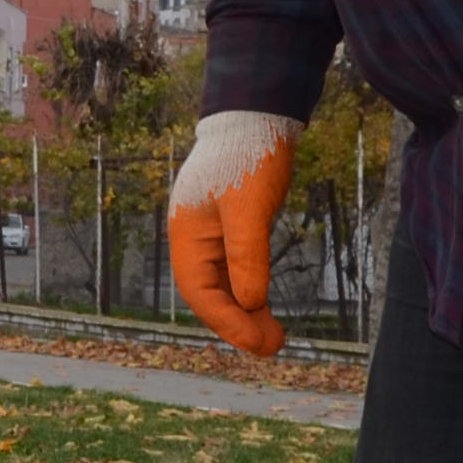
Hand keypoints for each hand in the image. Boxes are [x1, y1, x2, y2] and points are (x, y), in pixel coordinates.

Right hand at [163, 111, 298, 357]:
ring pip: (224, 287)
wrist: (258, 115)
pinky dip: (250, 293)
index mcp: (187, 234)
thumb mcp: (248, 208)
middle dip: (238, 324)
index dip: (228, 323)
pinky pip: (236, 272)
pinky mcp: (231, 231)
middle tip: (274, 347)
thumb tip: (250, 303)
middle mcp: (194, 240)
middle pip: (210, 295)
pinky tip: (265, 308)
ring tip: (275, 338)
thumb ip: (247, 255)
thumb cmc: (249, 155)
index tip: (258, 343)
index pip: (201, 292)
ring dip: (246, 313)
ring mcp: (211, 236)